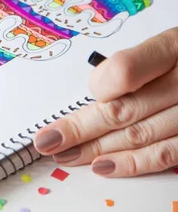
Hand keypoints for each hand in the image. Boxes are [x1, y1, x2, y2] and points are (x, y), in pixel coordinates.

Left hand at [34, 28, 177, 176]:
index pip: (129, 68)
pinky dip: (134, 163)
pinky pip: (168, 153)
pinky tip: (104, 167)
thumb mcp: (168, 44)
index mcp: (174, 48)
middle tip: (47, 140)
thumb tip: (97, 89)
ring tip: (65, 155)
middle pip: (125, 109)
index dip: (101, 86)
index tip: (83, 94)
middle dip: (80, 128)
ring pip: (140, 134)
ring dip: (98, 149)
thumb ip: (136, 64)